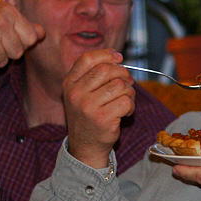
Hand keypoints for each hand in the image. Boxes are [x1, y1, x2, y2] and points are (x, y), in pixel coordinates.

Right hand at [62, 49, 134, 168]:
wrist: (85, 146)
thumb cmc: (88, 116)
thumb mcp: (81, 93)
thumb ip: (93, 75)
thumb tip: (117, 58)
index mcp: (69, 84)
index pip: (87, 59)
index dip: (106, 54)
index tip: (119, 57)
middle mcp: (76, 93)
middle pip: (106, 69)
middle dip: (123, 74)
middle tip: (128, 83)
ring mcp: (88, 106)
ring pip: (120, 85)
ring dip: (129, 92)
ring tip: (126, 100)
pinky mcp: (103, 118)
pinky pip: (126, 101)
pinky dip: (131, 106)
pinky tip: (126, 112)